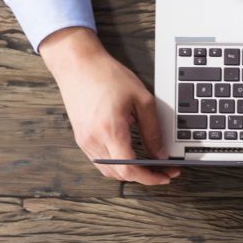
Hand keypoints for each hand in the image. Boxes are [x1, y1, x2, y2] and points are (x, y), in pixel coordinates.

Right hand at [42, 26, 174, 185]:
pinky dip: (117, 163)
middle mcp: (93, 139)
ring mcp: (84, 140)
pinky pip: (100, 161)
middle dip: (144, 176)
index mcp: (109, 130)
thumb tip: (160, 153)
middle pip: (120, 174)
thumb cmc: (106, 75)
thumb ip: (153, 130)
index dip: (149, 178)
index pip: (129, 169)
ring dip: (130, 172)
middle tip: (163, 170)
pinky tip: (131, 155)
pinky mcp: (80, 137)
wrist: (77, 64)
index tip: (165, 175)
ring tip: (149, 165)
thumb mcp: (141, 99)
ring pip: (109, 170)